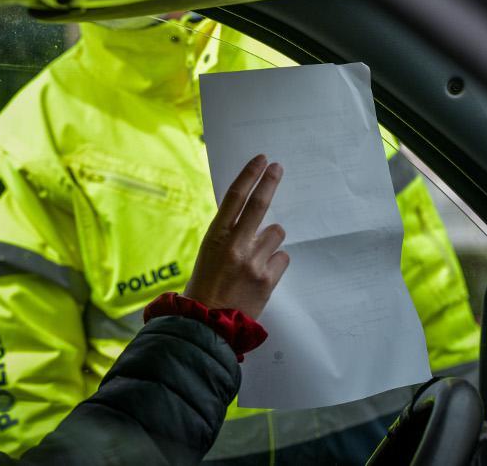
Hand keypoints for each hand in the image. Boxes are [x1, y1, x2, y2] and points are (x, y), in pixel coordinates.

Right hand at [184, 154, 289, 318]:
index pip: (235, 197)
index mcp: (215, 236)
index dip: (249, 175)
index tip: (261, 161)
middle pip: (259, 204)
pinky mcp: (268, 278)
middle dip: (270, 182)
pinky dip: (275, 263)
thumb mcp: (208, 255)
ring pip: (276, 234)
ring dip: (270, 241)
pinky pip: (282, 258)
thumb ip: (229, 236)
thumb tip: (252, 221)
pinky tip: (262, 275)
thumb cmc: (204, 289)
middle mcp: (235, 245)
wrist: (207, 326)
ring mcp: (253, 261)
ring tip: (255, 259)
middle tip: (278, 168)